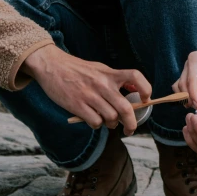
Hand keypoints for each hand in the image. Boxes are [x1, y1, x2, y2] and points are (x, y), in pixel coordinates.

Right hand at [22, 45, 151, 135]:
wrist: (51, 66)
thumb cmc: (77, 69)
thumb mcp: (100, 69)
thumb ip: (116, 79)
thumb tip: (135, 90)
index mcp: (110, 73)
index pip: (135, 76)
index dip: (145, 88)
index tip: (145, 99)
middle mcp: (102, 84)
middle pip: (125, 108)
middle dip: (131, 123)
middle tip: (130, 129)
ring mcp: (90, 95)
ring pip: (111, 118)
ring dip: (111, 124)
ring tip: (108, 122)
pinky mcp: (77, 105)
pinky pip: (95, 122)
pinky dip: (97, 125)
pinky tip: (93, 120)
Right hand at [173, 31, 196, 108]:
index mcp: (194, 59)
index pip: (190, 80)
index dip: (193, 94)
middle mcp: (188, 63)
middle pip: (182, 83)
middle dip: (188, 97)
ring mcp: (189, 69)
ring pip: (181, 85)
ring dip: (185, 96)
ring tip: (195, 106)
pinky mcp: (192, 74)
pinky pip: (185, 85)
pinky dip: (188, 93)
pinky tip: (195, 101)